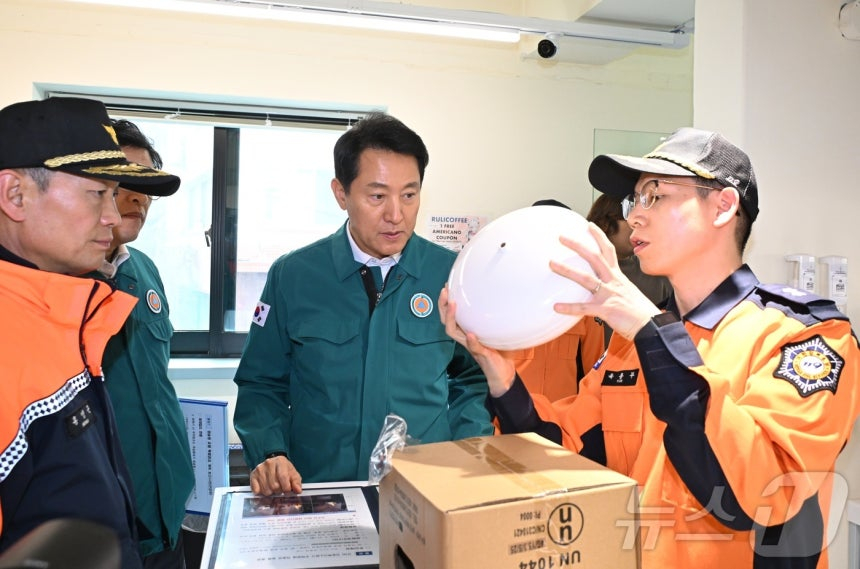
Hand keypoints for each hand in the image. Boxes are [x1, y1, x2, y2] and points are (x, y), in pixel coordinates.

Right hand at [250, 455, 302, 495]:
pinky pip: (256, 490)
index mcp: (280, 462)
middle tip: (280, 488)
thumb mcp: (293, 474)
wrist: (273, 463)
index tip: (287, 491)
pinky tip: (265, 488)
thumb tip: (298, 490)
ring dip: (271, 493)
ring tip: (273, 488)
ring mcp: (259, 469)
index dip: (286, 487)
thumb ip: (296, 482)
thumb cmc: (284, 470)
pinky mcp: (253, 475)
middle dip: (279, 491)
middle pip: (274, 485)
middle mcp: (268, 463)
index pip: (283, 477)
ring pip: (266, 490)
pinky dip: (261, 493)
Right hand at [439, 286, 516, 396]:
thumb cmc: (499, 353)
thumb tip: (501, 299)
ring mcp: (471, 347)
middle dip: (443, 307)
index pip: (451, 317)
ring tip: (453, 305)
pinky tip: (470, 334)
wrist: (503, 374)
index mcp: (467, 333)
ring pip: (454, 333)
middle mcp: (465, 339)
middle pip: (447, 322)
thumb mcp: (495, 333)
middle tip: (445, 291)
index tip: (447, 287)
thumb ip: (493, 321)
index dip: (446, 303)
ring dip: (452, 318)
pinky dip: (471, 341)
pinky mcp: (481, 355)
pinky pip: (474, 347)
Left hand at [550, 223, 660, 339]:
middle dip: (578, 246)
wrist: (651, 326)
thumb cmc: (639, 311)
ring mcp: (609, 294)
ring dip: (567, 270)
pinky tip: (556, 307)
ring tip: (552, 264)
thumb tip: (603, 285)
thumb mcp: (627, 292)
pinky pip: (584, 308)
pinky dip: (569, 307)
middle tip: (562, 237)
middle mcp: (613, 281)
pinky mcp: (606, 309)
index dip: (599, 236)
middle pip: (595, 258)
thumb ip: (614, 286)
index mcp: (618, 276)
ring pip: (586, 278)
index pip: (609, 250)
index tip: (589, 225)